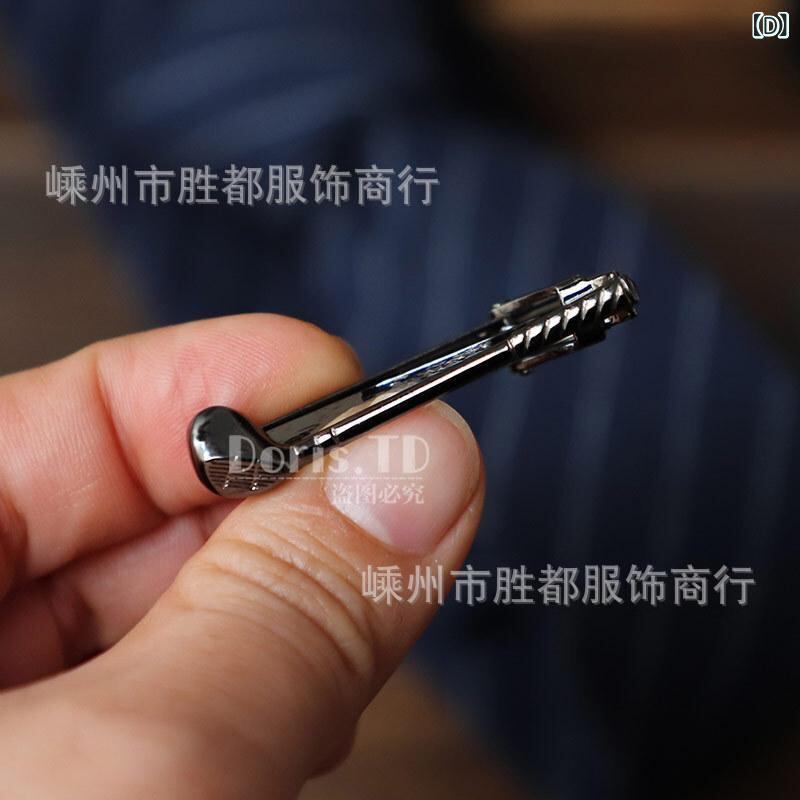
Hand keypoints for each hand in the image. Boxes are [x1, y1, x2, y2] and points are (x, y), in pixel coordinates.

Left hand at [0, 315, 482, 798]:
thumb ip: (284, 610)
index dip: (227, 382)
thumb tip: (419, 468)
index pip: (69, 416)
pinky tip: (305, 706)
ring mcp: (5, 728)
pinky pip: (166, 702)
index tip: (354, 389)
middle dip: (275, 511)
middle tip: (393, 509)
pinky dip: (253, 694)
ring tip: (361, 620)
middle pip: (126, 519)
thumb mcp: (130, 771)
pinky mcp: (60, 781)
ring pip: (161, 616)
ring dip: (279, 611)